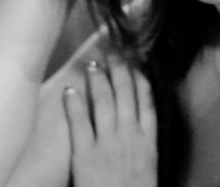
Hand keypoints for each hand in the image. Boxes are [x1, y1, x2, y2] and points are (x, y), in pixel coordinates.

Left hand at [63, 56, 157, 186]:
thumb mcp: (149, 169)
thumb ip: (144, 147)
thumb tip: (139, 128)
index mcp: (148, 142)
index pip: (147, 101)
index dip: (140, 79)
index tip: (136, 61)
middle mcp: (130, 136)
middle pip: (126, 95)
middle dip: (120, 71)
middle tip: (114, 51)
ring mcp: (107, 143)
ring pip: (103, 102)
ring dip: (98, 80)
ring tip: (93, 63)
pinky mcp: (85, 154)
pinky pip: (79, 123)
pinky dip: (74, 103)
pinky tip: (70, 89)